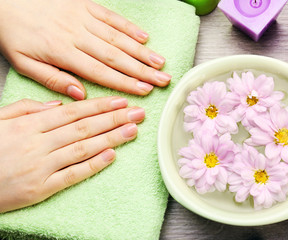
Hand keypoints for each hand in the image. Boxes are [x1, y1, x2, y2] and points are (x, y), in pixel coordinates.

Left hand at [0, 0, 170, 99]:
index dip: (124, 82)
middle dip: (142, 70)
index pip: (100, 71)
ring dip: (141, 51)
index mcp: (62, 52)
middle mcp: (77, 34)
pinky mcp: (85, 5)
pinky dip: (129, 27)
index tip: (144, 91)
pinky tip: (144, 37)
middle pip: (115, 56)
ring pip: (117, 37)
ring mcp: (83, 18)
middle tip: (163, 80)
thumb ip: (52, 79)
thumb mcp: (23, 63)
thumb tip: (79, 94)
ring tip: (160, 63)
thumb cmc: (14, 33)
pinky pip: (111, 16)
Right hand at [0, 97, 144, 212]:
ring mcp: (42, 167)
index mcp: (29, 125)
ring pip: (83, 149)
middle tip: (138, 113)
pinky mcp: (41, 189)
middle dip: (114, 119)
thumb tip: (58, 104)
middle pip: (84, 128)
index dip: (100, 106)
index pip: (73, 113)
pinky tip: (112, 155)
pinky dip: (93, 164)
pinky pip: (72, 175)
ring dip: (111, 138)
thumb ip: (27, 108)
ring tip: (133, 130)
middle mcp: (39, 144)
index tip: (121, 101)